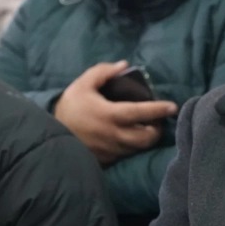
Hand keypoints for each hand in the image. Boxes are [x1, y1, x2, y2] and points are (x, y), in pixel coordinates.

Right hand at [54, 61, 177, 164]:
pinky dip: (134, 146)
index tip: (173, 106)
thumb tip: (124, 65)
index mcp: (110, 115)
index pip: (141, 113)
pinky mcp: (108, 160)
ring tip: (147, 127)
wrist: (51, 133)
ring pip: (139, 148)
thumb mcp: (84, 83)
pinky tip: (132, 137)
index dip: (158, 110)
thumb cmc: (70, 106)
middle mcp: (114, 135)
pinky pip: (128, 155)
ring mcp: (112, 150)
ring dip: (147, 138)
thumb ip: (104, 72)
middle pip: (147, 137)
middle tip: (157, 119)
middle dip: (157, 128)